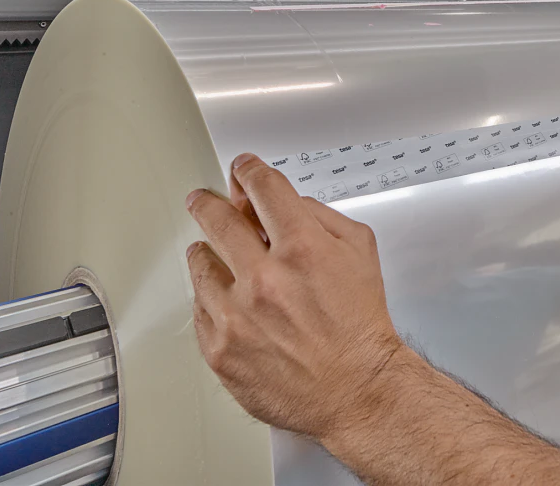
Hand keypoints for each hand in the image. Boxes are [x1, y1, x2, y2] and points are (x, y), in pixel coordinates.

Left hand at [185, 153, 414, 439]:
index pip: (261, 188)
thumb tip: (282, 202)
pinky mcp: (220, 349)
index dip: (247, 172)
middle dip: (208, 203)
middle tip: (202, 201)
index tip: (241, 170)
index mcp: (302, 248)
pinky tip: (228, 300)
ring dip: (208, 253)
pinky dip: (211, 299)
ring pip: (200, 263)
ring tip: (217, 257)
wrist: (357, 388)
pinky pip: (199, 308)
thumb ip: (319, 216)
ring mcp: (237, 316)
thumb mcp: (359, 251)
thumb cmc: (359, 325)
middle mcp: (265, 280)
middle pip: (217, 218)